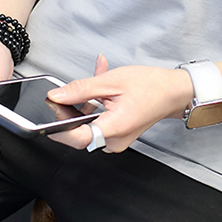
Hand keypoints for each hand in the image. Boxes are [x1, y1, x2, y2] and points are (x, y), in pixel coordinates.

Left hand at [46, 55, 193, 152]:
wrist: (173, 91)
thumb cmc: (151, 86)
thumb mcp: (112, 81)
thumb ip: (81, 89)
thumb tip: (57, 96)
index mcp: (114, 128)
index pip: (77, 138)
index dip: (58, 129)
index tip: (48, 117)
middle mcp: (115, 140)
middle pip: (80, 132)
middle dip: (72, 110)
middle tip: (70, 91)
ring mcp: (116, 140)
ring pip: (88, 125)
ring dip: (85, 104)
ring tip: (95, 84)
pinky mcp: (118, 135)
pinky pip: (98, 123)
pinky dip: (96, 107)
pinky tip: (101, 91)